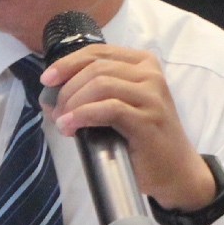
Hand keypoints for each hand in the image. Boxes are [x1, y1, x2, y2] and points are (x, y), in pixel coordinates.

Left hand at [40, 43, 214, 214]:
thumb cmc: (144, 139)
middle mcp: (150, 73)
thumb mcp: (120, 107)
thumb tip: (49, 96)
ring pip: (100, 85)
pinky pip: (109, 109)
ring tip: (63, 123)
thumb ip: (92, 95)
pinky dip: (84, 115)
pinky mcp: (148, 119)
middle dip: (67, 89)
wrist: (176, 171)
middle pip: (96, 68)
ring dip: (73, 103)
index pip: (97, 52)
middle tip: (55, 112)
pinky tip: (71, 126)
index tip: (47, 80)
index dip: (68, 63)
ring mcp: (151, 96)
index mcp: (142, 63)